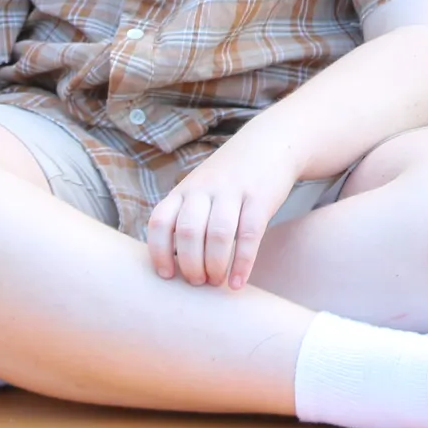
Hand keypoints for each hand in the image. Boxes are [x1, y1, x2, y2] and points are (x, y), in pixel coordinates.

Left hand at [143, 128, 299, 289]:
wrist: (268, 145)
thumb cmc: (228, 179)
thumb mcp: (199, 190)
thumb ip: (186, 217)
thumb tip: (175, 264)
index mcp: (184, 190)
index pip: (160, 221)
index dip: (159, 251)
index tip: (167, 275)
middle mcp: (204, 189)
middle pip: (189, 231)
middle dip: (190, 264)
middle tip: (197, 282)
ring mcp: (232, 192)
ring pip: (218, 234)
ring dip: (215, 265)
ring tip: (216, 281)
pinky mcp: (259, 198)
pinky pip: (249, 235)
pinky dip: (242, 264)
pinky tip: (238, 282)